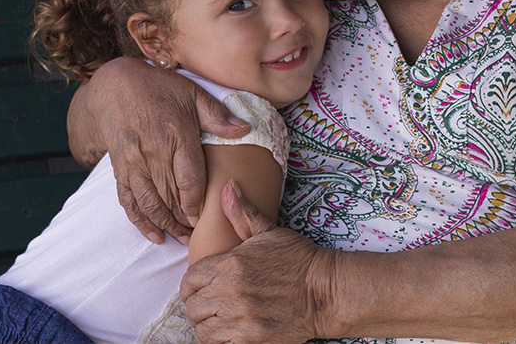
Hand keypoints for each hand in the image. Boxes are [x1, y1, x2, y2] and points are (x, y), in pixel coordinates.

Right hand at [66, 57, 250, 242]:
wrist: (113, 86)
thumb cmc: (157, 88)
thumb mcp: (191, 93)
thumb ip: (216, 115)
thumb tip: (244, 129)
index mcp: (175, 136)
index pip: (188, 180)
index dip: (196, 204)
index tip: (204, 218)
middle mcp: (152, 153)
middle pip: (170, 197)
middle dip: (184, 221)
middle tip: (197, 237)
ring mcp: (133, 163)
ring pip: (149, 203)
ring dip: (165, 225)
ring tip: (180, 239)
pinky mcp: (119, 168)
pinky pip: (128, 200)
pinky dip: (140, 220)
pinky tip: (153, 235)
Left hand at [181, 181, 327, 342]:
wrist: (326, 291)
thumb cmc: (298, 259)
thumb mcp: (269, 231)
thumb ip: (242, 213)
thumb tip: (228, 187)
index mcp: (230, 264)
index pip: (189, 280)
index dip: (192, 284)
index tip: (202, 286)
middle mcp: (231, 293)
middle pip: (193, 306)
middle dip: (199, 305)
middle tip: (212, 304)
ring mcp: (241, 319)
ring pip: (202, 330)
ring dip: (207, 325)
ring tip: (219, 320)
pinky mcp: (251, 341)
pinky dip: (219, 342)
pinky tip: (229, 333)